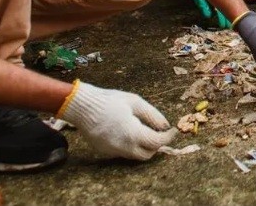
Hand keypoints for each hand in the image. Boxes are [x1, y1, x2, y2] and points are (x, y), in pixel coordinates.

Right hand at [60, 81, 176, 160]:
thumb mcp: (135, 102)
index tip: (173, 130)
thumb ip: (153, 115)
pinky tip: (128, 132)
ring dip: (143, 146)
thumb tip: (166, 125)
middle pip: (147, 154)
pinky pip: (123, 152)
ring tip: (145, 131)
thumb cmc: (110, 101)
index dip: (168, 137)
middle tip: (159, 132)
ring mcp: (113, 151)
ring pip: (134, 156)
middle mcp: (123, 147)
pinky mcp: (105, 151)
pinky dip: (130, 146)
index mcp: (133, 134)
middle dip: (156, 145)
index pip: (157, 142)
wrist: (82, 107)